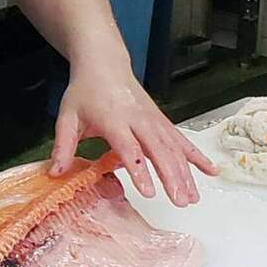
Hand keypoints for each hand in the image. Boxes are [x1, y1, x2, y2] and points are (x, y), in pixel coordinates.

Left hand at [52, 65, 217, 206]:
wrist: (104, 64)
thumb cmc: (85, 92)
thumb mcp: (67, 117)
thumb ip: (63, 146)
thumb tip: (56, 173)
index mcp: (114, 119)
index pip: (129, 147)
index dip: (139, 170)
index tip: (149, 192)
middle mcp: (139, 119)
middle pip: (159, 149)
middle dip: (171, 176)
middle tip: (179, 202)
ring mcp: (154, 119)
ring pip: (174, 147)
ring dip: (186, 172)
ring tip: (192, 198)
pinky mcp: (162, 120)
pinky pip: (181, 139)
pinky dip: (197, 155)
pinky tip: (211, 170)